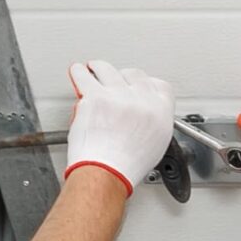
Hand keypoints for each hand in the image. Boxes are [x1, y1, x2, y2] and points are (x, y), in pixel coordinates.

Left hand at [62, 61, 173, 192]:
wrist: (107, 171)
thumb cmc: (127, 164)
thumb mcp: (156, 143)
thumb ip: (153, 120)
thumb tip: (143, 111)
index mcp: (161, 111)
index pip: (158, 84)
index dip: (144, 83)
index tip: (134, 84)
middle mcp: (142, 99)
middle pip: (133, 73)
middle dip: (121, 76)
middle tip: (112, 81)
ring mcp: (118, 95)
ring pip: (107, 69)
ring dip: (98, 70)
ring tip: (92, 72)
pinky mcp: (95, 96)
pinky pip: (83, 74)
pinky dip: (79, 72)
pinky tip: (79, 73)